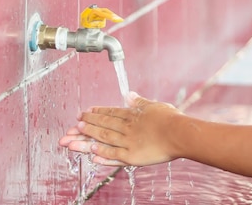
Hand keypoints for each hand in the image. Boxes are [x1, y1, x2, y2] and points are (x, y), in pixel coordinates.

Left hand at [58, 92, 183, 166]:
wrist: (180, 134)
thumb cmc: (171, 119)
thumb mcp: (155, 106)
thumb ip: (140, 102)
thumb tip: (129, 95)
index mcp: (133, 116)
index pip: (111, 113)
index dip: (97, 113)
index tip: (85, 113)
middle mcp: (127, 128)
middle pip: (102, 126)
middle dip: (86, 125)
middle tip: (73, 125)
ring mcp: (128, 143)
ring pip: (103, 140)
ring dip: (86, 139)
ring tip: (72, 138)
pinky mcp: (132, 157)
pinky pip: (113, 156)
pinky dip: (102, 154)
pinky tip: (91, 154)